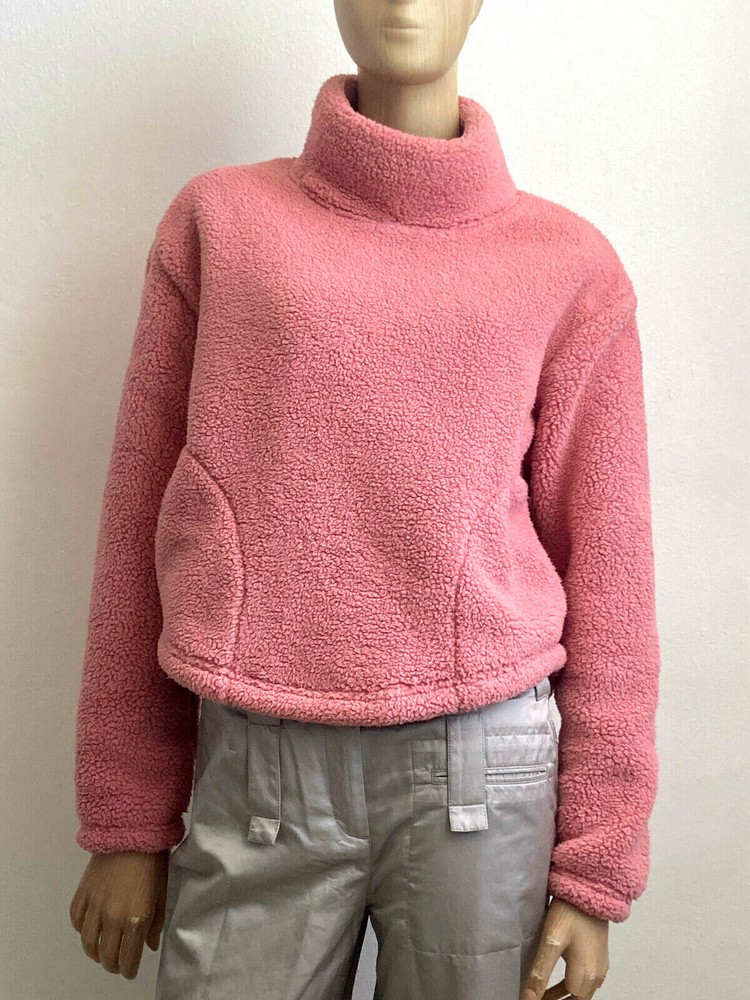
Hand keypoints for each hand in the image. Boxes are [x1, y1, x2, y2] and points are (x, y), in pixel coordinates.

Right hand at [69, 849, 168, 978]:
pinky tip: (89, 928)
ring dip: (94, 952)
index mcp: (135, 919)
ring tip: (102, 951)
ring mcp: (94, 905)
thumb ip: (156, 923)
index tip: (130, 971)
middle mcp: (112, 917)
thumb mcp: (162, 893)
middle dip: (112, 965)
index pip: (127, 959)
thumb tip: (149, 945)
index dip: (128, 970)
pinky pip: (76, 920)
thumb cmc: (153, 860)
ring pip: (87, 942)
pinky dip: (81, 929)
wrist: (132, 832)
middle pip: (106, 955)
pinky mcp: (82, 893)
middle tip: (118, 964)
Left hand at [521, 897, 608, 999]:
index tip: (533, 997)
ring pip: (581, 990)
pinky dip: (572, 983)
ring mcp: (600, 965)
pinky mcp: (598, 954)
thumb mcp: (550, 943)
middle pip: (576, 999)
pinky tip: (560, 975)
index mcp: (586, 977)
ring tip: (543, 990)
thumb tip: (528, 997)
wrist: (590, 889)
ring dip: (564, 993)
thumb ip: (540, 973)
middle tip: (536, 995)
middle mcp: (596, 976)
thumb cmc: (571, 914)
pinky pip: (586, 978)